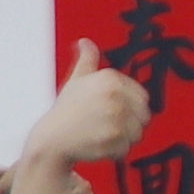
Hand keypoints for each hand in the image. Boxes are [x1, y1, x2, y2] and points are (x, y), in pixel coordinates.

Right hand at [24, 41, 150, 178]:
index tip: (107, 113)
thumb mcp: (76, 81)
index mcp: (110, 78)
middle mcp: (115, 95)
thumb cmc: (66, 110)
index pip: (142, 98)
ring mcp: (115, 117)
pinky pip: (126, 149)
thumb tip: (85, 42)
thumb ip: (87, 61)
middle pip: (143, 117)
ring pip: (137, 135)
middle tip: (102, 126)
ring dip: (121, 140)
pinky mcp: (113, 139)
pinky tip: (95, 145)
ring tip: (98, 135)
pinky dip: (113, 152)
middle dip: (127, 125)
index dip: (128, 109)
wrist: (50, 139)